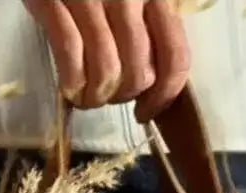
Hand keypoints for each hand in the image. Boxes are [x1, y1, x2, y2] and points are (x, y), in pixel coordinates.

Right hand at [23, 0, 190, 121]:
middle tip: (107, 97)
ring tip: (86, 97)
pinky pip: (70, 53)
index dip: (163, 96)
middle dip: (121, 97)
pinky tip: (70, 88)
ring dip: (95, 97)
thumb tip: (155, 81)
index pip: (176, 57)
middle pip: (138, 73)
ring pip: (106, 70)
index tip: (146, 112)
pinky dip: (72, 81)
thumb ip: (152, 26)